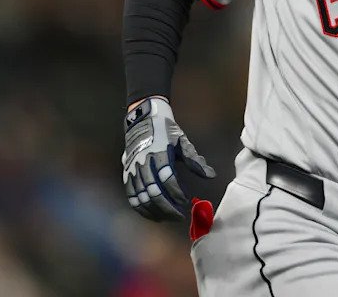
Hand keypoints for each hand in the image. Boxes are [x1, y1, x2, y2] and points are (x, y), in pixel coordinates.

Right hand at [121, 97, 215, 220]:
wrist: (142, 119)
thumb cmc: (166, 130)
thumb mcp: (182, 141)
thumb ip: (195, 161)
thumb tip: (211, 175)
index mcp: (160, 153)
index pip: (168, 178)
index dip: (177, 192)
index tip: (186, 201)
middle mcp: (144, 163)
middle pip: (154, 191)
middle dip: (167, 207)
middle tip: (179, 216)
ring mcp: (133, 169)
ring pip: (142, 196)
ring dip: (155, 210)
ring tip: (167, 218)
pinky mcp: (126, 174)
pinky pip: (131, 195)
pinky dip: (140, 208)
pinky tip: (151, 214)